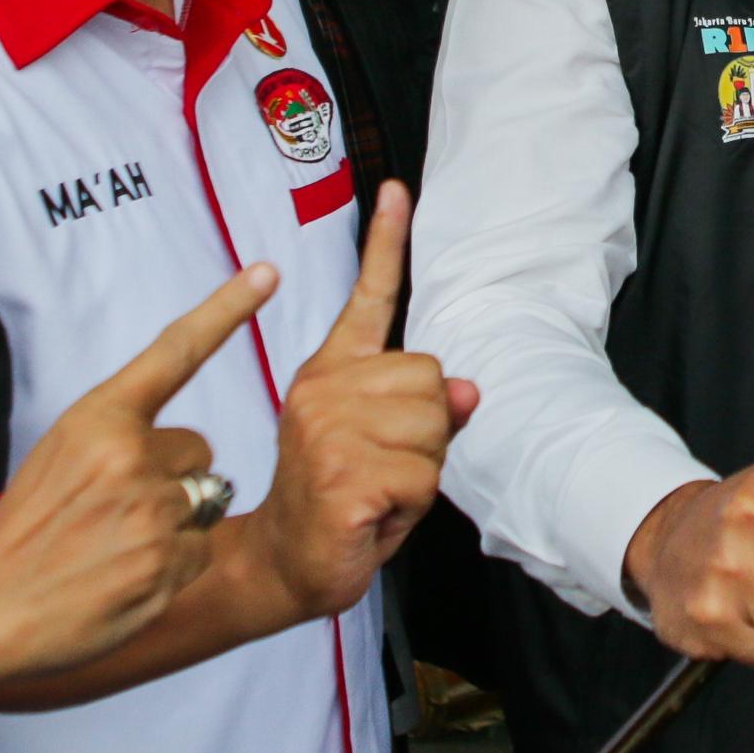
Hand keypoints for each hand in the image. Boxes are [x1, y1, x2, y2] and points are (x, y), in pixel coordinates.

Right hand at [0, 265, 266, 694]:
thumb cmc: (25, 530)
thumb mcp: (60, 456)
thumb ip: (119, 438)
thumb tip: (183, 449)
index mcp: (97, 418)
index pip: (174, 352)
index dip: (226, 309)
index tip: (268, 272)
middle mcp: (129, 455)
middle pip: (201, 448)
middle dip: (173, 476)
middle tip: (115, 511)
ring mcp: (151, 511)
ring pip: (207, 499)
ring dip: (177, 523)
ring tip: (118, 547)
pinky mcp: (166, 565)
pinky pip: (204, 550)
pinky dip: (175, 566)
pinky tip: (129, 578)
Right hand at [240, 184, 481, 626]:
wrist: (287, 562)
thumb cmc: (341, 501)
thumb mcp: (388, 446)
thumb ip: (424, 409)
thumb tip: (465, 390)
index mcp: (331, 372)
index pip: (367, 299)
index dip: (384, 242)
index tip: (395, 191)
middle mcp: (323, 389)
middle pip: (432, 377)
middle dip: (427, 433)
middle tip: (384, 469)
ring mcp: (328, 431)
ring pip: (434, 428)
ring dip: (421, 473)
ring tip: (378, 491)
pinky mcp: (344, 476)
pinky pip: (423, 478)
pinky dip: (411, 506)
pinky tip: (372, 514)